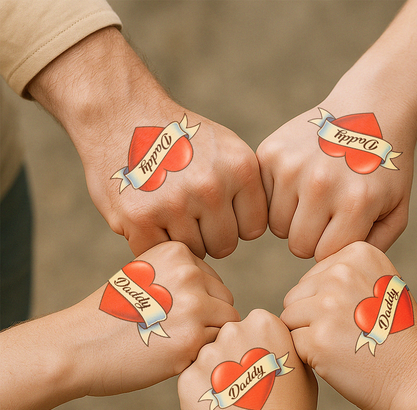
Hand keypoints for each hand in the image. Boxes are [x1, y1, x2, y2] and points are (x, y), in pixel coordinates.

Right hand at [0, 240, 238, 409]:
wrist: (77, 347)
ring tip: (173, 343)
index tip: (169, 315)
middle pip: (225, 301)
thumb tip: (219, 296)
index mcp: (177, 252)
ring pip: (226, 325)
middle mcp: (188, 273)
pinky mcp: (192, 338)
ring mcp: (193, 305)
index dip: (197, 303)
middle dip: (208, 319)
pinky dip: (200, 356)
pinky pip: (216, 348)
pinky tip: (171, 356)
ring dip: (207, 338)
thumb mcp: (145, 276)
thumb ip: (182, 276)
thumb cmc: (112, 315)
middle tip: (172, 332)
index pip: (212, 281)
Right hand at [28, 28, 266, 257]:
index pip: (253, 229)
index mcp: (241, 168)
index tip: (217, 207)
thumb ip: (247, 188)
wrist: (120, 114)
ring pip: (194, 252)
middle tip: (187, 209)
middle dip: (209, 234)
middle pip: (225, 246)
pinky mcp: (140, 218)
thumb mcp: (226, 148)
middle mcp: (212, 187)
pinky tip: (146, 214)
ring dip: (181, 238)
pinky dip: (152, 240)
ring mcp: (175, 204)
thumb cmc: (179, 138)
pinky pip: (160, 252)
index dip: (234, 222)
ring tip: (166, 207)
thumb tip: (259, 231)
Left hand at [178, 309, 316, 409]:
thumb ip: (284, 346)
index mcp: (265, 323)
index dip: (259, 346)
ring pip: (209, 357)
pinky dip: (203, 392)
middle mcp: (233, 331)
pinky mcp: (187, 378)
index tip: (264, 366)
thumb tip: (274, 341)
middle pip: (229, 335)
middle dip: (235, 353)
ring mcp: (208, 354)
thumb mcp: (302, 370)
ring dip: (217, 373)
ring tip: (234, 401)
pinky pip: (193, 379)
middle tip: (248, 385)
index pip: (254, 323)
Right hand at [257, 95, 413, 260]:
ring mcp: (291, 166)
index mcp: (355, 203)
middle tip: (326, 215)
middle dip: (312, 237)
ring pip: (276, 226)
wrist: (371, 109)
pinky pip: (262, 200)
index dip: (332, 248)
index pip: (324, 255)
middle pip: (297, 246)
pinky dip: (277, 197)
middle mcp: (320, 184)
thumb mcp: (396, 210)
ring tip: (313, 197)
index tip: (342, 230)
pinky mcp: (270, 153)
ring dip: (293, 219)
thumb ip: (373, 248)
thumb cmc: (384, 168)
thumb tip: (335, 269)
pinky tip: (297, 181)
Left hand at [281, 241, 416, 409]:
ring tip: (342, 348)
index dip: (327, 304)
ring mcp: (329, 306)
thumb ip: (343, 275)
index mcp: (358, 254)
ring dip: (307, 336)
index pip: (313, 277)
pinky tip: (337, 361)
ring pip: (289, 318)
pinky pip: (292, 343)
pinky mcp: (318, 339)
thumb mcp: (380, 284)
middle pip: (296, 296)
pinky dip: (307, 356)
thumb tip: (303, 286)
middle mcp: (342, 273)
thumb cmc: (398, 336)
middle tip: (349, 337)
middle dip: (312, 319)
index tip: (359, 317)